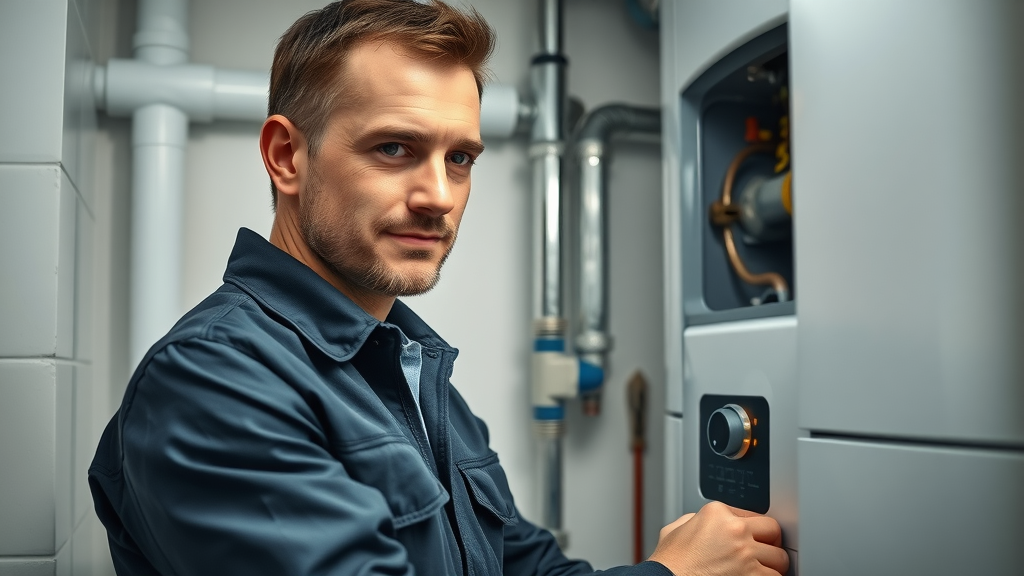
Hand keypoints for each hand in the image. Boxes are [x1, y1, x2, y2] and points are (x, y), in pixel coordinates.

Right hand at [647, 501, 789, 575]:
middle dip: (768, 543)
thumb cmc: (669, 563)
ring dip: (771, 566)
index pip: (752, 514)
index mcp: (716, 512)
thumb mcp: (676, 528)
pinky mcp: (752, 575)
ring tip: (759, 570)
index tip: (751, 539)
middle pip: (773, 530)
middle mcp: (734, 529)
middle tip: (761, 553)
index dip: (751, 530)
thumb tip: (704, 523)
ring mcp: (745, 553)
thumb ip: (696, 519)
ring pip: (780, 557)